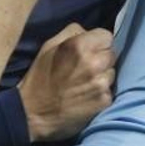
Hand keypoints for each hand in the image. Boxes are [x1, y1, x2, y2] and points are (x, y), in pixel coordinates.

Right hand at [19, 23, 115, 141]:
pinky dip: (101, 92)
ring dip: (102, 75)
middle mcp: (94, 63)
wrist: (32, 113)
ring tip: (85, 83)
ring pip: (112, 72)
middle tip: (86, 68)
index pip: (107, 36)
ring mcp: (101, 83)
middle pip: (111, 53)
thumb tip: (89, 32)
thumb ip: (72, 32)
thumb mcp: (49, 46)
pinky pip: (110, 90)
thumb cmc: (40, 77)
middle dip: (101, 58)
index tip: (90, 50)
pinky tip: (87, 96)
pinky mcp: (105, 101)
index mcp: (80, 46)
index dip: (98, 42)